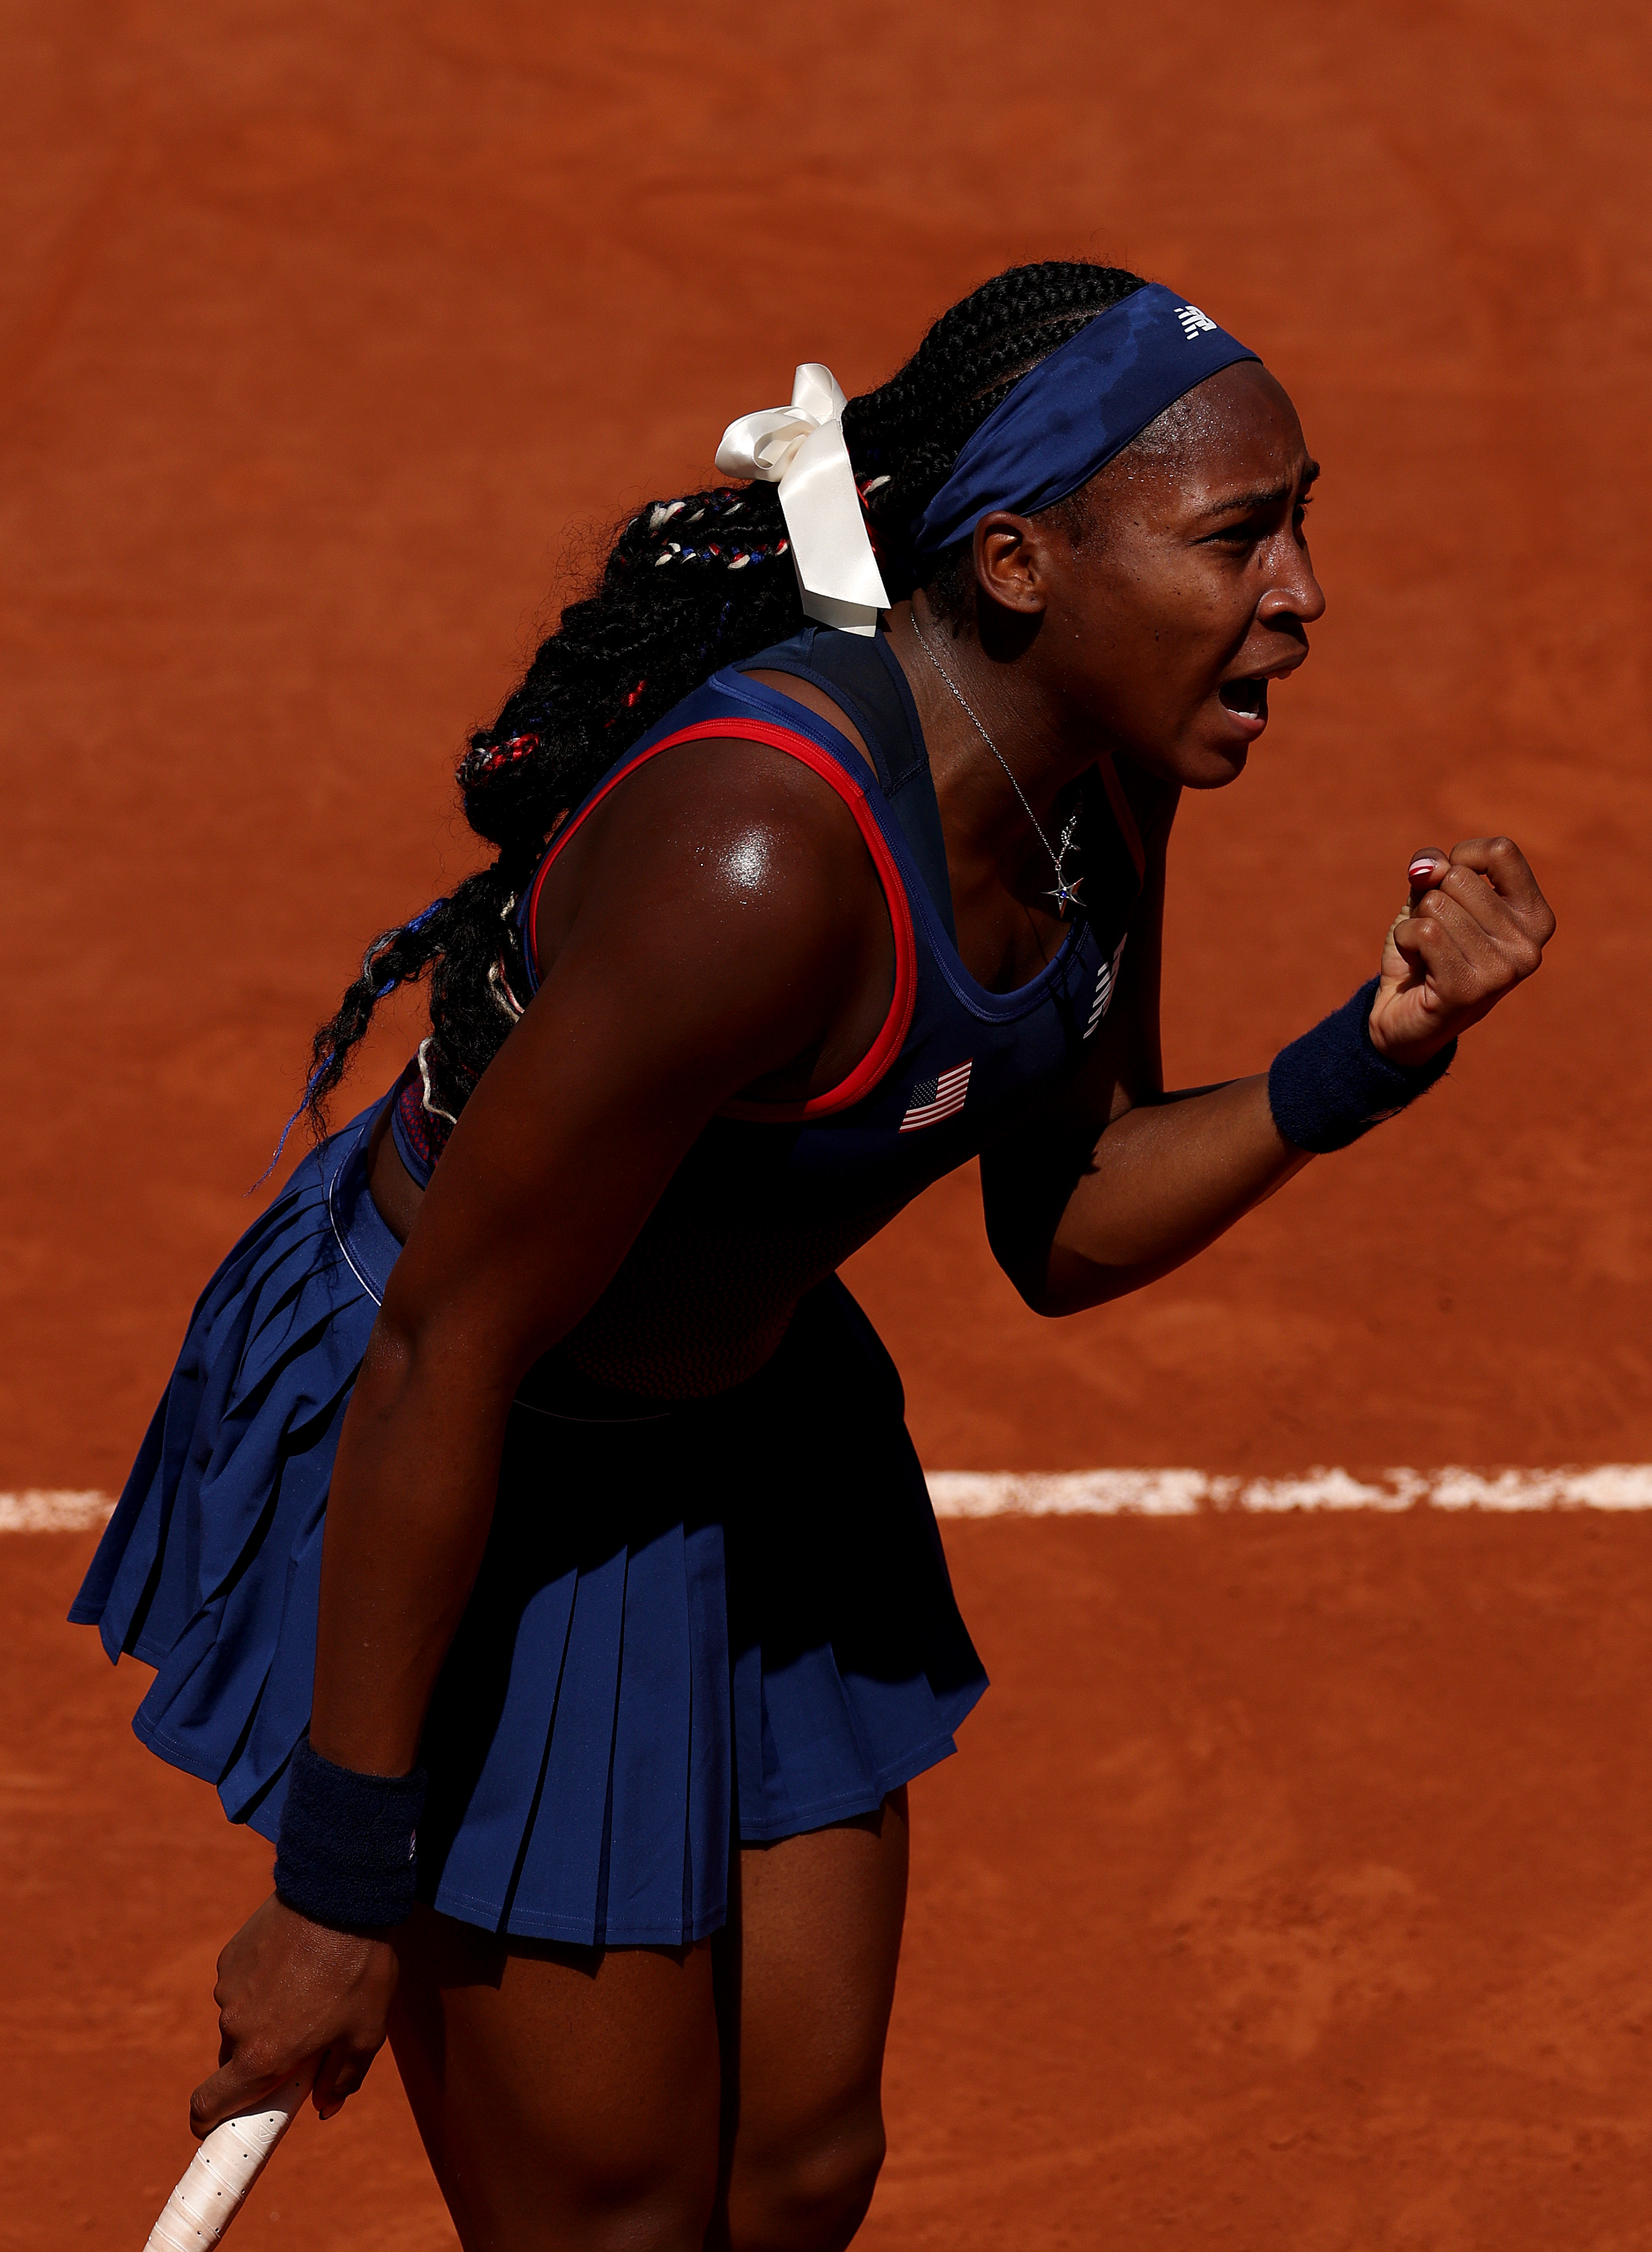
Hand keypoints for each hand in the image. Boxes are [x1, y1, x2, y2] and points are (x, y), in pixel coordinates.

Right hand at [189, 1892, 398, 2136]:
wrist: (341, 1896)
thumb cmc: (359, 1969)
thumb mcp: (366, 2032)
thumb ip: (342, 2078)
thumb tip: (324, 2107)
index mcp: (262, 2057)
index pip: (208, 2105)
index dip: (207, 2121)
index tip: (216, 2124)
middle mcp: (235, 2027)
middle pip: (235, 2060)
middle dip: (260, 2058)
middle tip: (301, 2037)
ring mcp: (228, 1988)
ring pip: (240, 2019)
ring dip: (265, 2015)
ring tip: (308, 1987)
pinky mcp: (231, 1955)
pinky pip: (241, 1983)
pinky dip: (261, 1982)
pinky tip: (294, 1960)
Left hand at [1368, 836, 1553, 1066]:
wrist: (1402, 1018)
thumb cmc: (1424, 953)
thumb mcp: (1429, 898)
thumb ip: (1433, 869)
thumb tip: (1428, 866)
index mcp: (1536, 917)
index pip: (1501, 851)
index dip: (1461, 857)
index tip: (1449, 888)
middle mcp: (1530, 945)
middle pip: (1460, 879)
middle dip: (1431, 900)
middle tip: (1436, 938)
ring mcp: (1503, 971)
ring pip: (1437, 904)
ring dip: (1416, 924)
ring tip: (1428, 954)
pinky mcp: (1468, 990)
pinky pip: (1424, 932)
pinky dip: (1405, 941)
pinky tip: (1416, 965)